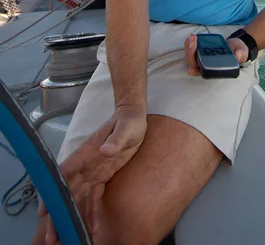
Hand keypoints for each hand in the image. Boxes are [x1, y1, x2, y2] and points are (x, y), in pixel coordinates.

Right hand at [38, 106, 146, 242]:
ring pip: (78, 196)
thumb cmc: (128, 120)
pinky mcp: (103, 176)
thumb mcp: (126, 128)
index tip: (44, 208)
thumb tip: (105, 150)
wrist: (132, 118)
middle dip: (59, 211)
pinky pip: (94, 196)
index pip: (66, 171)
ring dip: (72, 215)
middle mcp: (86, 164)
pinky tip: (91, 228)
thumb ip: (116, 139)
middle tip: (51, 235)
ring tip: (66, 237)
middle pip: (67, 189)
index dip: (55, 188)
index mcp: (87, 151)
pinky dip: (91, 212)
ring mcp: (93, 171)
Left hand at [184, 34, 248, 75]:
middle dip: (190, 52)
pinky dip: (189, 42)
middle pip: (193, 62)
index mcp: (214, 68)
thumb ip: (241, 54)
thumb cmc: (238, 51)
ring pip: (190, 55)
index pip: (203, 72)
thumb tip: (238, 55)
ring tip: (192, 37)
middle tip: (193, 41)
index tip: (191, 69)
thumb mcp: (242, 52)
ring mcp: (202, 56)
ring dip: (188, 46)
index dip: (196, 71)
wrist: (236, 45)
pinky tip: (192, 36)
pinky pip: (191, 48)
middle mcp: (206, 64)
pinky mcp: (201, 49)